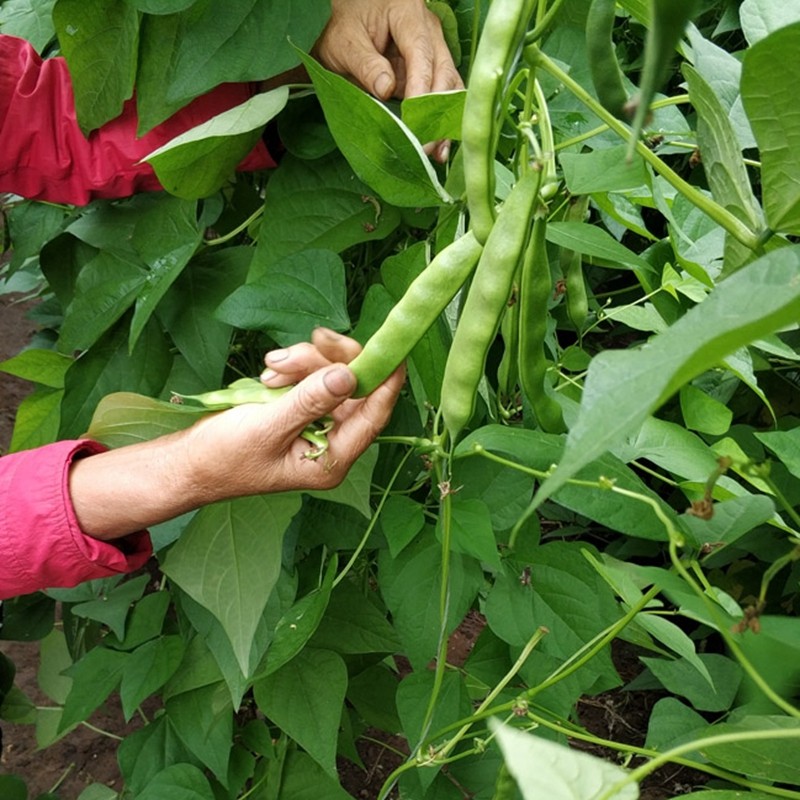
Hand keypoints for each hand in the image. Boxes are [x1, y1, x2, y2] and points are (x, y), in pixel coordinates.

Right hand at [68, 331, 403, 538]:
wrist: (187, 462)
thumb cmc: (224, 456)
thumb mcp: (267, 427)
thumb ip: (309, 401)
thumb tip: (350, 375)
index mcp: (332, 457)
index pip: (374, 414)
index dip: (386, 379)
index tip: (393, 346)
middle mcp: (332, 441)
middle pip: (354, 387)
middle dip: (329, 360)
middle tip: (308, 340)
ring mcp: (317, 424)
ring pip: (330, 376)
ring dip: (304, 362)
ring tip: (271, 368)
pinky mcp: (300, 409)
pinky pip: (310, 377)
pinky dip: (293, 369)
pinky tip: (269, 376)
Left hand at [312, 0, 462, 161]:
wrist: (351, 17)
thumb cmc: (346, 25)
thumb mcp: (345, 42)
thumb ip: (365, 64)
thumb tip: (386, 89)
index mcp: (408, 15)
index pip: (421, 54)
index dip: (421, 89)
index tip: (414, 121)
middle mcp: (429, 31)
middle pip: (444, 73)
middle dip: (436, 113)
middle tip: (424, 146)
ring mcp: (434, 50)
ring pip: (450, 86)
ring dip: (444, 120)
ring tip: (436, 152)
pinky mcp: (432, 70)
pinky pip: (444, 95)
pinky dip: (441, 120)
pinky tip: (438, 146)